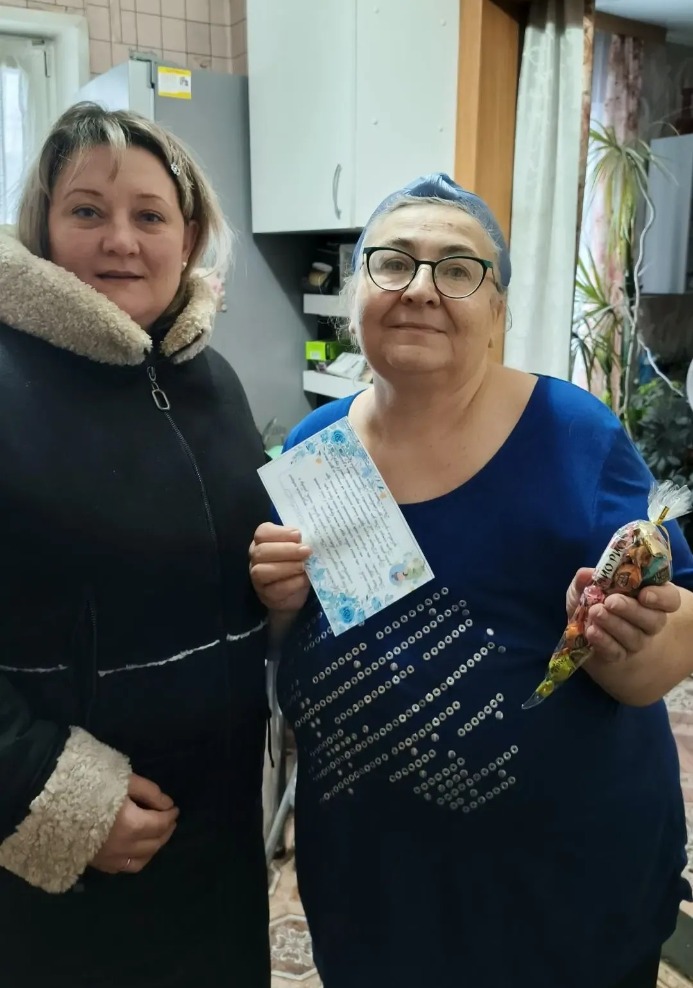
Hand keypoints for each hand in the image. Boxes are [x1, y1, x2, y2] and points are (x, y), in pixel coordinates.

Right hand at [90, 774, 178, 875]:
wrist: (52, 801)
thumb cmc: (91, 785)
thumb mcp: (125, 780)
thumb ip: (149, 792)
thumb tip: (167, 804)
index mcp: (133, 825)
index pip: (161, 824)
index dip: (170, 815)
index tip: (174, 808)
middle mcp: (124, 847)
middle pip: (155, 843)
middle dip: (166, 831)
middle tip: (169, 820)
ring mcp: (110, 858)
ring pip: (142, 860)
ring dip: (154, 847)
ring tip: (157, 835)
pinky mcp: (97, 863)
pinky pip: (124, 868)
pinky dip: (136, 859)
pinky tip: (137, 849)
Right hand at [249, 523, 310, 611]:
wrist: (296, 591)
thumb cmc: (297, 563)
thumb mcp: (299, 549)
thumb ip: (300, 541)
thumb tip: (310, 539)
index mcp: (263, 542)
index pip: (262, 533)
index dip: (280, 533)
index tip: (298, 535)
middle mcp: (256, 559)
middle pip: (261, 551)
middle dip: (286, 550)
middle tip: (306, 551)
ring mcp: (258, 579)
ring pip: (261, 571)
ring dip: (286, 567)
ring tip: (303, 566)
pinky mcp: (267, 596)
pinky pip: (275, 589)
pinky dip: (292, 583)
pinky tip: (303, 579)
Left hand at [566, 567, 680, 663]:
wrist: (578, 631)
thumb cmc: (591, 601)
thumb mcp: (586, 586)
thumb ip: (586, 579)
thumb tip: (585, 574)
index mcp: (649, 596)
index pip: (669, 599)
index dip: (661, 597)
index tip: (644, 594)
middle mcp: (649, 620)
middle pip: (654, 620)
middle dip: (632, 610)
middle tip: (611, 602)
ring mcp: (636, 641)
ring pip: (635, 636)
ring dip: (614, 624)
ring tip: (596, 613)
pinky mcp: (619, 656)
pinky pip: (617, 652)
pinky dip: (604, 641)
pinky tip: (592, 631)